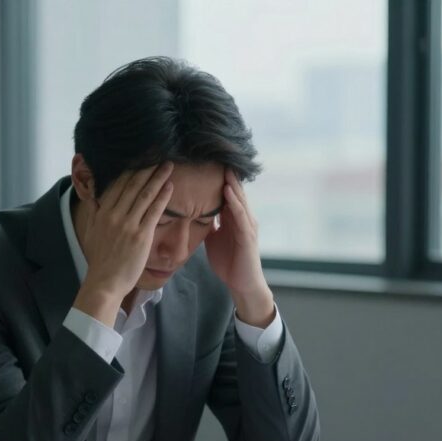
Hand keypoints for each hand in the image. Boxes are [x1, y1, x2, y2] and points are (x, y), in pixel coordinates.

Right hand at [73, 162, 173, 326]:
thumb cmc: (100, 259)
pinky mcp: (141, 236)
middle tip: (159, 155)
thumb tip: (96, 194)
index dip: (131, 169)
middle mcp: (114, 215)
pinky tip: (170, 186)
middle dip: (147, 168)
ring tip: (168, 166)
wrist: (104, 281)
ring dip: (158, 178)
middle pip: (132, 185)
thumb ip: (95, 210)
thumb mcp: (91, 230)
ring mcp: (128, 225)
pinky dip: (162, 197)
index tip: (141, 157)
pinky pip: (153, 212)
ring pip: (144, 195)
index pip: (118, 184)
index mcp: (102, 212)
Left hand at [205, 168, 274, 326]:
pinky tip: (227, 192)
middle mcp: (243, 218)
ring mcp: (247, 226)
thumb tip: (193, 212)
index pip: (227, 193)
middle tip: (217, 155)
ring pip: (239, 200)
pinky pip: (241, 217)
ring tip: (224, 167)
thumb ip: (207, 224)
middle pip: (235, 192)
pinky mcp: (248, 237)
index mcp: (234, 218)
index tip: (207, 162)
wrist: (241, 284)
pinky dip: (234, 203)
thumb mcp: (213, 239)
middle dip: (227, 175)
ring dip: (232, 184)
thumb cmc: (228, 262)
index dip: (219, 178)